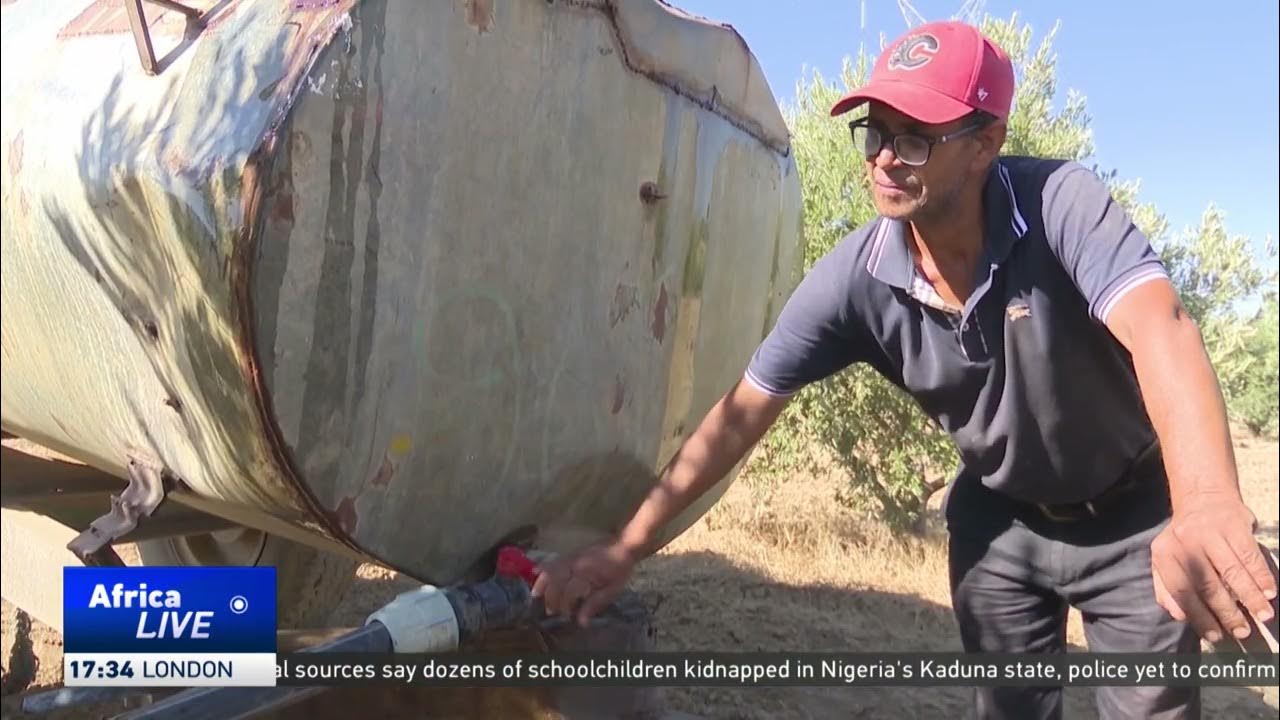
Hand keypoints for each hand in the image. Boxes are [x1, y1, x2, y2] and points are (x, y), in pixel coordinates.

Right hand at [530, 540, 638, 627]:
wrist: (623, 546)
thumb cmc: (620, 570)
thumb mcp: (612, 590)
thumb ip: (595, 605)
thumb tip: (581, 623)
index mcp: (586, 573)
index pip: (568, 592)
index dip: (565, 606)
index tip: (567, 617)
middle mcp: (575, 564)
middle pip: (555, 581)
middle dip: (551, 598)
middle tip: (550, 612)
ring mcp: (571, 557)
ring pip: (550, 570)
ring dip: (542, 584)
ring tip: (536, 596)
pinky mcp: (570, 554)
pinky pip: (553, 561)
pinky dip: (543, 568)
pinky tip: (535, 573)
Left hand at [1151, 495, 1277, 642]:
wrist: (1203, 497)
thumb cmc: (1186, 538)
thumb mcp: (1166, 558)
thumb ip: (1166, 587)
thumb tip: (1177, 616)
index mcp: (1164, 554)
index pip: (1181, 591)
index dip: (1199, 616)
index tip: (1214, 636)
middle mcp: (1184, 543)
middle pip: (1208, 585)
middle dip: (1227, 613)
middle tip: (1242, 632)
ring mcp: (1210, 533)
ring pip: (1233, 573)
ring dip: (1250, 597)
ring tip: (1263, 616)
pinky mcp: (1234, 526)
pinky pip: (1250, 556)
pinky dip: (1261, 576)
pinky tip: (1270, 592)